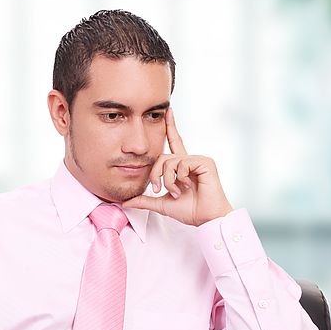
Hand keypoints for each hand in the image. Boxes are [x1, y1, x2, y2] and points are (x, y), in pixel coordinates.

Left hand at [121, 106, 233, 225]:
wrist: (205, 218)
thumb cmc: (189, 210)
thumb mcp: (161, 204)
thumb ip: (144, 200)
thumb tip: (125, 202)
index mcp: (181, 166)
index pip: (174, 142)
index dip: (170, 127)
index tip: (168, 111)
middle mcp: (189, 160)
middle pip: (162, 157)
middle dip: (156, 174)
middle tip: (158, 189)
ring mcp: (198, 160)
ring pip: (170, 161)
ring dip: (168, 180)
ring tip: (177, 191)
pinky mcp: (205, 162)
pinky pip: (182, 164)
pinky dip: (179, 178)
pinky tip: (187, 187)